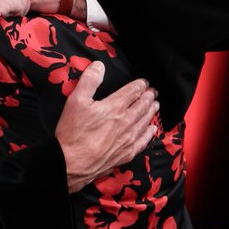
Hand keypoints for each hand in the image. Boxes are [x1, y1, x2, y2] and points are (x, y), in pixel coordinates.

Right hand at [54, 62, 158, 191]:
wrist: (73, 163)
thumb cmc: (73, 131)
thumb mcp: (75, 101)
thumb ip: (89, 81)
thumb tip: (99, 65)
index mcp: (115, 106)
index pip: (132, 92)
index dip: (140, 85)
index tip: (144, 82)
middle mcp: (126, 121)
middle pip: (142, 106)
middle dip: (149, 97)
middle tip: (153, 92)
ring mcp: (128, 138)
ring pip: (145, 121)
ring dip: (151, 112)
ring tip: (155, 105)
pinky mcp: (126, 153)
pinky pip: (143, 141)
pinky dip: (149, 133)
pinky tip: (152, 129)